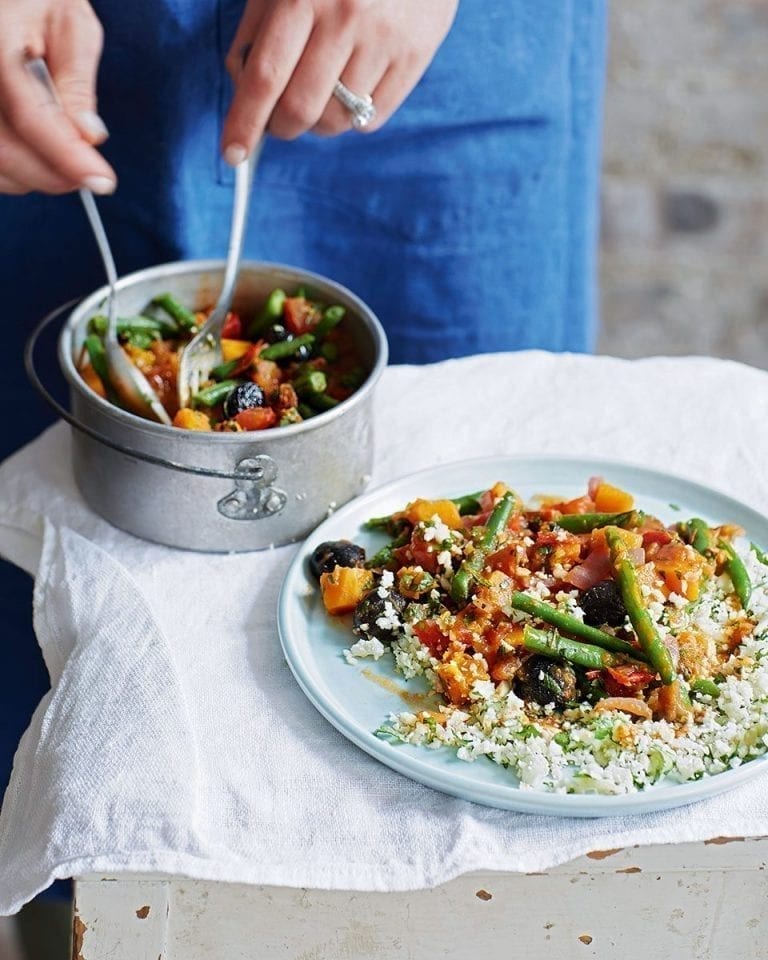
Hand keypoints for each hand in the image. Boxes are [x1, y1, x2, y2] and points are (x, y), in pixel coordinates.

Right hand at [0, 0, 114, 194]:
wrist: (12, 0)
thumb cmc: (41, 1)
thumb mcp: (72, 26)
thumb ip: (78, 83)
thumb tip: (89, 136)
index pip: (30, 118)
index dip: (67, 158)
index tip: (102, 181)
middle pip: (6, 152)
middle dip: (54, 176)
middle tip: (91, 177)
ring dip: (35, 178)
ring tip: (68, 163)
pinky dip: (18, 173)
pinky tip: (42, 161)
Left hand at [221, 0, 457, 162]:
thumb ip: (258, 26)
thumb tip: (243, 85)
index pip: (265, 77)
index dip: (244, 122)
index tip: (231, 153)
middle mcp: (346, 18)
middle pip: (300, 110)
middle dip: (279, 127)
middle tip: (277, 121)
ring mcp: (384, 40)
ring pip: (336, 121)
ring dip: (316, 123)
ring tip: (318, 94)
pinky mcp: (415, 55)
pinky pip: (372, 120)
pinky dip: (352, 118)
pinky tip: (351, 88)